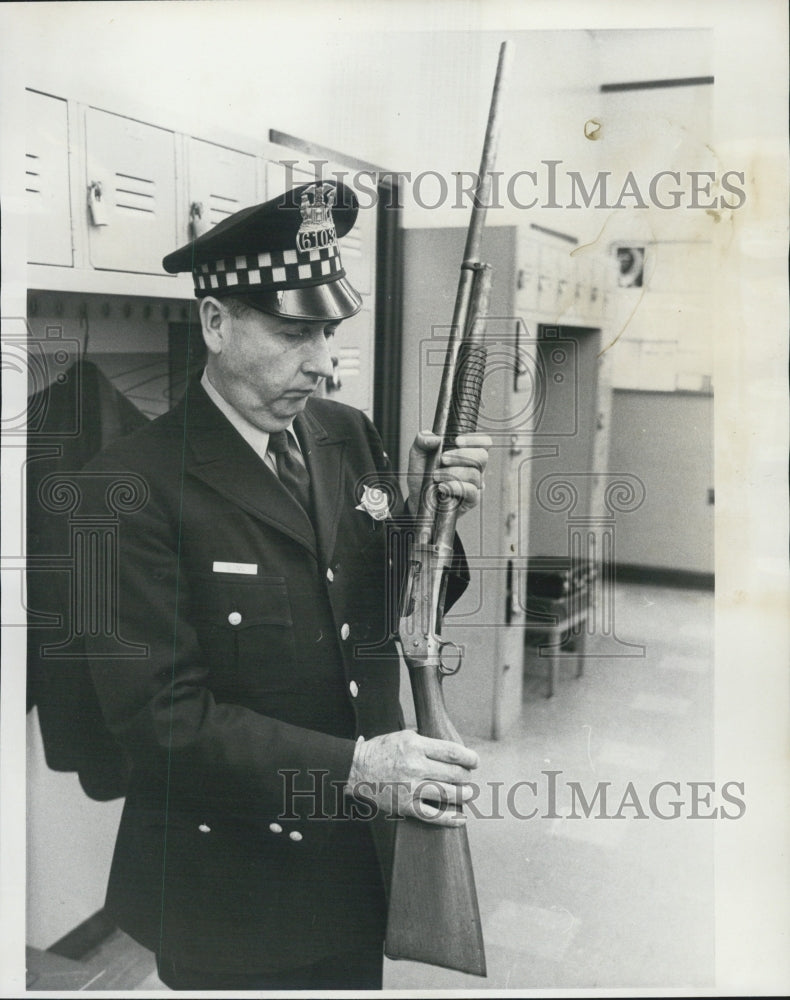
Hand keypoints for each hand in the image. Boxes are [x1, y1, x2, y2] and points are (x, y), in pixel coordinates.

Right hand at [345, 730, 479, 826]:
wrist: (357, 769)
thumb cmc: (382, 750)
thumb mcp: (405, 736)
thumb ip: (427, 742)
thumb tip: (453, 751)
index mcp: (416, 746)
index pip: (452, 752)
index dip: (469, 757)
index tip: (474, 761)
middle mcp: (415, 766)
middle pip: (454, 773)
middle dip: (466, 776)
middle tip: (469, 777)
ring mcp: (411, 788)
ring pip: (447, 794)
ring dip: (463, 794)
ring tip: (468, 793)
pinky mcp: (405, 806)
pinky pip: (432, 815)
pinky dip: (450, 819)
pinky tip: (460, 819)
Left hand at [407, 431, 491, 517]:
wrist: (417, 498)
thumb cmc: (422, 475)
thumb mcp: (418, 454)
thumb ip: (423, 440)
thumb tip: (436, 438)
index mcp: (467, 453)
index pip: (483, 443)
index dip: (474, 439)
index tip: (457, 441)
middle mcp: (474, 468)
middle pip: (482, 456)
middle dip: (461, 455)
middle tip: (442, 459)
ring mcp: (475, 485)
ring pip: (474, 474)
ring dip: (452, 473)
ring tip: (435, 476)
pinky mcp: (471, 500)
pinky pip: (471, 491)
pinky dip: (455, 487)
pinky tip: (442, 487)